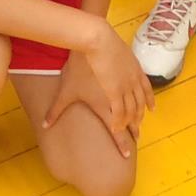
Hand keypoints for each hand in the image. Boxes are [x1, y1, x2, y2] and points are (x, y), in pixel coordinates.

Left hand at [46, 28, 151, 157]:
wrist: (96, 40)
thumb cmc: (79, 66)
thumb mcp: (67, 90)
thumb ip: (56, 110)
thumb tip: (43, 126)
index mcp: (107, 105)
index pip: (118, 128)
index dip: (123, 143)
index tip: (126, 156)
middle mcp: (122, 96)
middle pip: (131, 117)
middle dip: (133, 130)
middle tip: (136, 139)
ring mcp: (130, 83)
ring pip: (139, 105)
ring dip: (140, 116)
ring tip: (139, 124)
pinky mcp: (135, 71)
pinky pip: (145, 89)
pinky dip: (148, 100)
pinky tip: (151, 107)